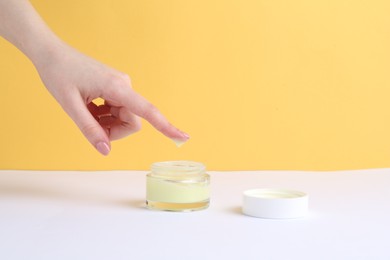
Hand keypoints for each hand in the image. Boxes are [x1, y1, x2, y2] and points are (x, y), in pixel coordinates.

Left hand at [34, 43, 188, 154]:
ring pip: (123, 117)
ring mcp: (120, 87)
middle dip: (113, 130)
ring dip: (106, 122)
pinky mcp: (115, 88)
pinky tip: (88, 107)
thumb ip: (89, 129)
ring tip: (85, 111)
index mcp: (117, 87)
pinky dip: (103, 115)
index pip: (147, 111)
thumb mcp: (70, 105)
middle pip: (131, 121)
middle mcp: (124, 86)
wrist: (51, 53)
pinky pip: (116, 110)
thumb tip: (106, 151)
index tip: (183, 137)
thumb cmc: (59, 74)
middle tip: (90, 126)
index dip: (166, 126)